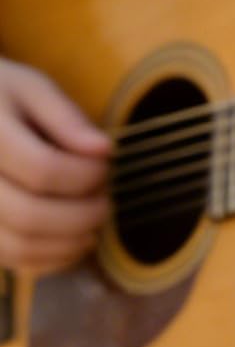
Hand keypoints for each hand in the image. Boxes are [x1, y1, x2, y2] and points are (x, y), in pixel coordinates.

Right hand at [0, 59, 110, 273]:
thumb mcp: (29, 87)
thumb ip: (64, 115)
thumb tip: (103, 151)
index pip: (42, 170)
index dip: (86, 175)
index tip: (103, 165)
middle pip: (31, 215)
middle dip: (83, 213)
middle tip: (104, 199)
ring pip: (22, 245)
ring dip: (72, 240)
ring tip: (92, 218)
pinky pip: (17, 259)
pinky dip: (55, 256)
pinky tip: (74, 235)